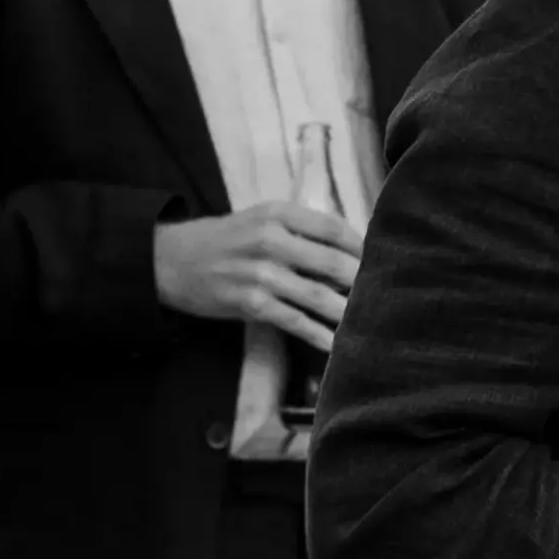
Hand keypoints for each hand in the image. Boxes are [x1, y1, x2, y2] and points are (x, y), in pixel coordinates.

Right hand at [154, 201, 367, 356]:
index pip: (334, 228)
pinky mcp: (249, 303)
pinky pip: (294, 321)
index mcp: (278, 214)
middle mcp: (270, 239)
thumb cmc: (227, 240)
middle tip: (386, 296)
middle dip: (363, 282)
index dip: (362, 248)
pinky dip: (318, 334)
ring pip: (317, 296)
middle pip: (332, 262)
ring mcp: (259, 273)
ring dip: (347, 312)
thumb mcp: (261, 220)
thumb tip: (353, 251)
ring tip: (371, 323)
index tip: (382, 262)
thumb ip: (302, 230)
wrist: (171, 261)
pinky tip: (337, 345)